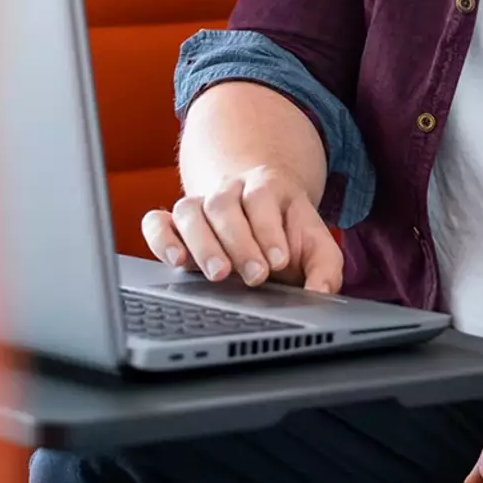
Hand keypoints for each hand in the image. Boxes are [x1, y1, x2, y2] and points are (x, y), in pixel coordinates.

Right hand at [139, 166, 342, 291]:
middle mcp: (228, 191)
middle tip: (255, 276)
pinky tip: (175, 260)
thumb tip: (322, 293)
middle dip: (239, 243)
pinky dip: (161, 239)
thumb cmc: (287, 231)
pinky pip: (156, 222)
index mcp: (266, 188)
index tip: (278, 260)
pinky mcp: (175, 223)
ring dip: (202, 243)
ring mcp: (199, 204)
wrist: (261, 204)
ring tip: (218, 274)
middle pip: (223, 205)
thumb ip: (326, 267)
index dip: (268, 229)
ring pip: (189, 210)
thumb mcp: (316, 243)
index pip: (261, 200)